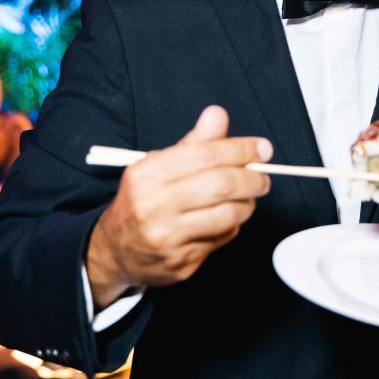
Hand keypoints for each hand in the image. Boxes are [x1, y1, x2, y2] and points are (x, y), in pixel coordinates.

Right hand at [87, 106, 272, 309]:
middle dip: (252, 178)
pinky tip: (225, 218)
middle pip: (221, 185)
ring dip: (247, 203)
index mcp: (147, 174)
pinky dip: (232, 225)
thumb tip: (217, 115)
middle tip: (263, 177)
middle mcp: (154, 206)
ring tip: (247, 197)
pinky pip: (222, 238)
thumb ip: (193, 142)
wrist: (115, 250)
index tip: (262, 148)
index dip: (241, 149)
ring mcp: (167, 238)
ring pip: (228, 215)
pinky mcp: (181, 263)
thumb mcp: (159, 165)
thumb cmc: (143, 200)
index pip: (206, 155)